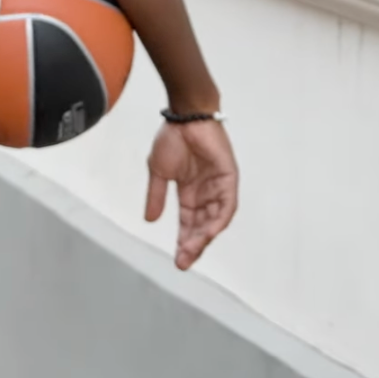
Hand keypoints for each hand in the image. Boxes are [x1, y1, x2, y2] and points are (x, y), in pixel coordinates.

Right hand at [145, 118, 239, 270]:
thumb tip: (150, 220)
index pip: (189, 223)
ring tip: (192, 250)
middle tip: (183, 261)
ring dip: (204, 236)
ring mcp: (218, 187)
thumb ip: (156, 196)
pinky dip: (219, 219)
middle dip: (193, 245)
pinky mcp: (228, 178)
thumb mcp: (158, 172)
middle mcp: (206, 193)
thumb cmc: (172, 138)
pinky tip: (209, 233)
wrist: (185, 116)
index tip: (177, 260)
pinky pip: (227, 205)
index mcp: (190, 193)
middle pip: (202, 226)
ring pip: (215, 219)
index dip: (184, 241)